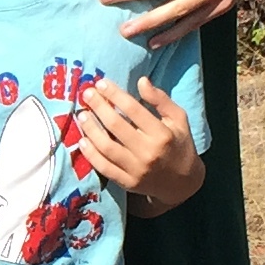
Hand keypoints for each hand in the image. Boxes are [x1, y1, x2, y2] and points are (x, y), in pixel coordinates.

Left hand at [72, 74, 203, 212]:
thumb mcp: (178, 119)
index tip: (101, 83)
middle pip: (116, 126)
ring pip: (106, 147)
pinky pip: (104, 168)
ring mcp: (136, 170)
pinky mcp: (127, 183)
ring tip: (82, 115)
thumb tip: (142, 81)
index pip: (133, 109)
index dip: (115, 94)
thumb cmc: (179, 144)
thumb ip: (161, 100)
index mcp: (162, 134)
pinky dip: (91, 154)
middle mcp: (148, 152)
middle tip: (87, 94)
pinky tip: (82, 141)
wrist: (182, 182)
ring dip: (91, 129)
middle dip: (99, 107)